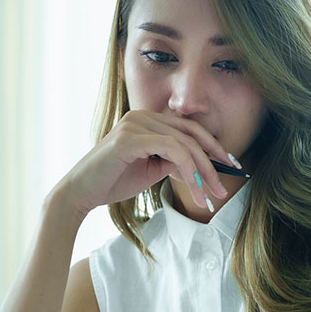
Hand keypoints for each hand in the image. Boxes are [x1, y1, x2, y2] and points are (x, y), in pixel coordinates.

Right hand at [54, 110, 235, 216]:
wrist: (80, 193)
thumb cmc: (113, 181)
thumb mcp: (152, 170)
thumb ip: (173, 161)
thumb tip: (199, 165)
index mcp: (147, 120)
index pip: (189, 129)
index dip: (213, 146)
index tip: (230, 166)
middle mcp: (142, 115)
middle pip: (191, 134)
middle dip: (213, 161)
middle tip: (224, 187)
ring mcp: (135, 123)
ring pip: (184, 144)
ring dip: (202, 172)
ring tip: (210, 196)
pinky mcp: (129, 138)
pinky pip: (171, 149)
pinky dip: (188, 169)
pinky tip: (195, 188)